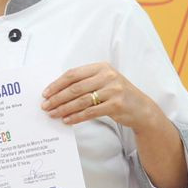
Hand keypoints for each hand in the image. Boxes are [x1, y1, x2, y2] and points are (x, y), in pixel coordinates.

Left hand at [42, 62, 163, 130]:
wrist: (141, 108)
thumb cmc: (117, 94)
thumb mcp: (103, 81)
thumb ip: (84, 82)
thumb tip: (57, 92)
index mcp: (101, 67)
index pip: (73, 74)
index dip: (57, 84)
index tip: (45, 93)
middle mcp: (108, 76)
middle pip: (75, 88)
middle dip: (57, 98)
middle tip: (45, 106)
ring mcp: (113, 90)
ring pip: (81, 101)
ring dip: (64, 109)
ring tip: (53, 114)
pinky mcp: (116, 105)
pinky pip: (90, 112)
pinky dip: (76, 117)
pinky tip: (67, 120)